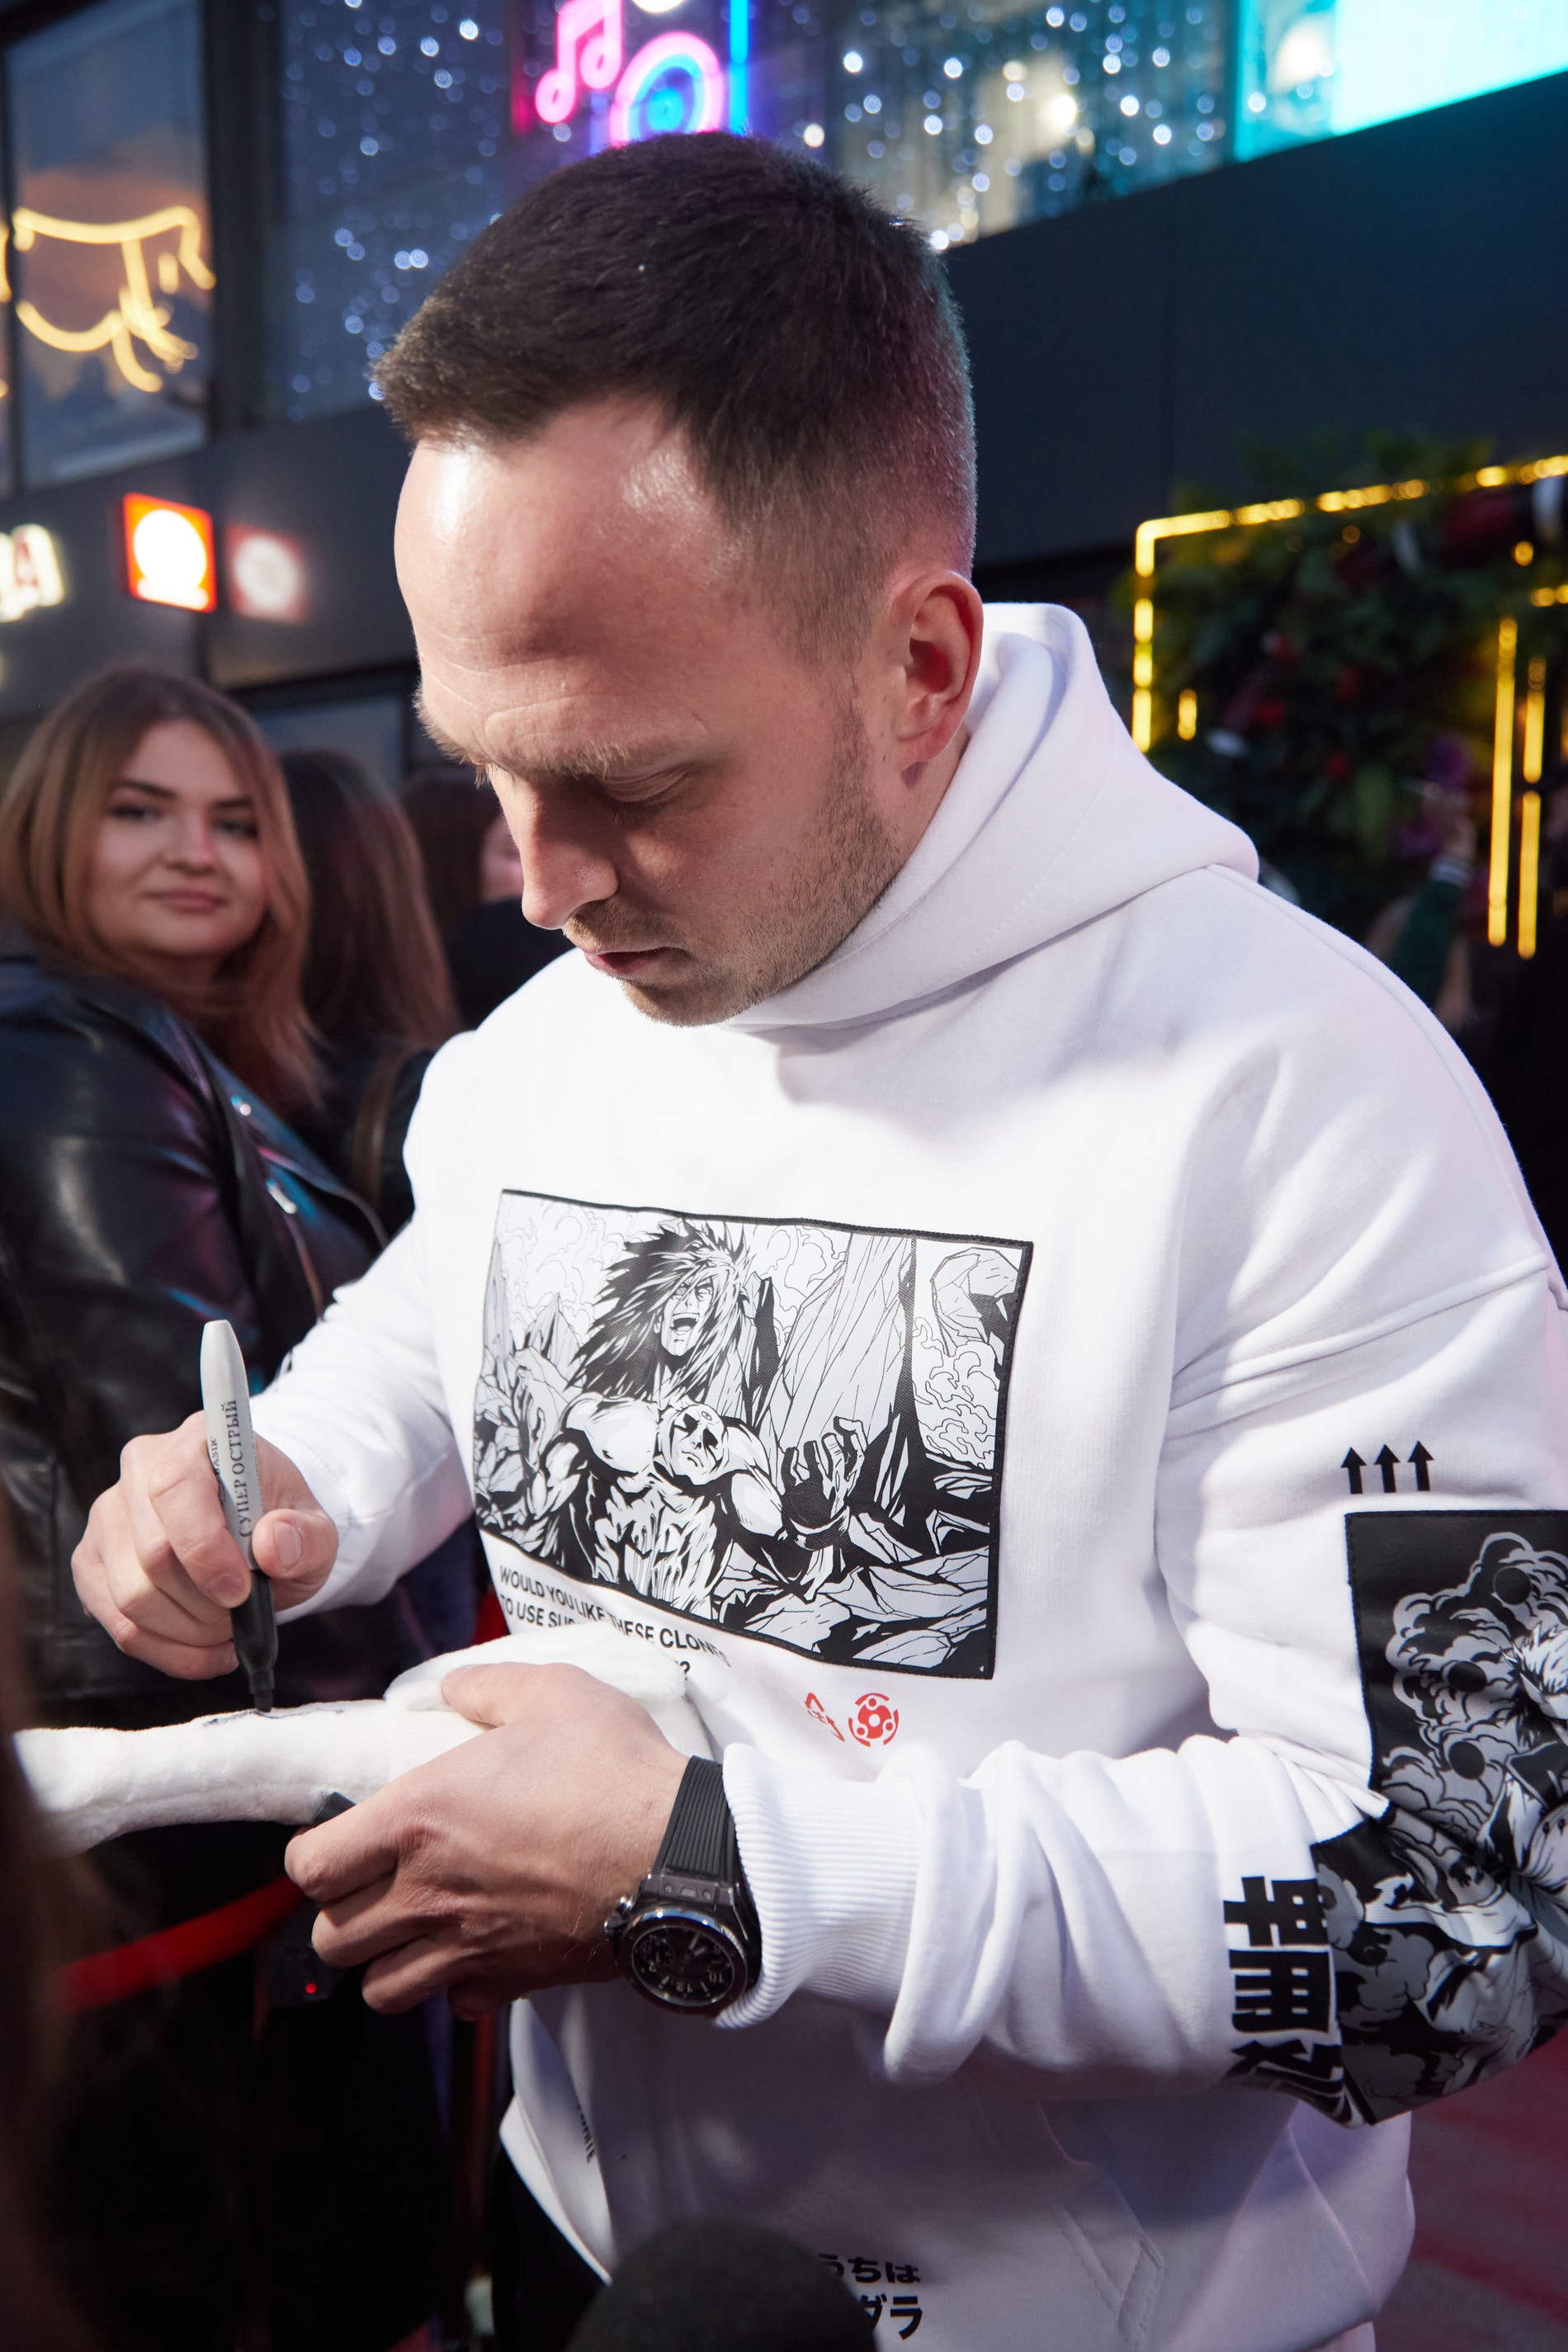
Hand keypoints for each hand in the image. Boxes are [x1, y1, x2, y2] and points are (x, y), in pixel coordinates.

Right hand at [72, 1414, 337, 1678]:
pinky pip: (117, 1625)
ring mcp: (108, 1517)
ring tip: (228, 1629)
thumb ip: (307, 1536)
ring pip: (131, 1596)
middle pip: (151, 1554)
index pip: (176, 1488)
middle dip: (205, 1603)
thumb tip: (273, 1544)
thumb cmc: (282, 1524)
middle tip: (243, 1612)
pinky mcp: (92, 1562)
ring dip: (189, 1631)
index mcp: (196, 1441)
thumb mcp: (316, 1529)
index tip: (241, 1591)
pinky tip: (206, 1649)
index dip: (204, 1549)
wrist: (257, 1533)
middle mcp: (140, 1469)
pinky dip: (168, 1651)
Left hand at [285, 1662, 687, 2016]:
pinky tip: (476, 1951)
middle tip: (377, 1883)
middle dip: (343, 1913)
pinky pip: (452, 2005)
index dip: (316, 1854)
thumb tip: (454, 1689)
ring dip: (385, 1961)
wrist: (680, 1857)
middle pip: (331, 1940)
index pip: (310, 1867)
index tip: (343, 1839)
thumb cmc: (614, 1773)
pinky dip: (453, 1987)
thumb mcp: (553, 1694)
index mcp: (419, 1819)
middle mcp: (428, 1893)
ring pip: (378, 1989)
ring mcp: (467, 1947)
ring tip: (415, 1926)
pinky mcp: (511, 1983)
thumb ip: (488, 1686)